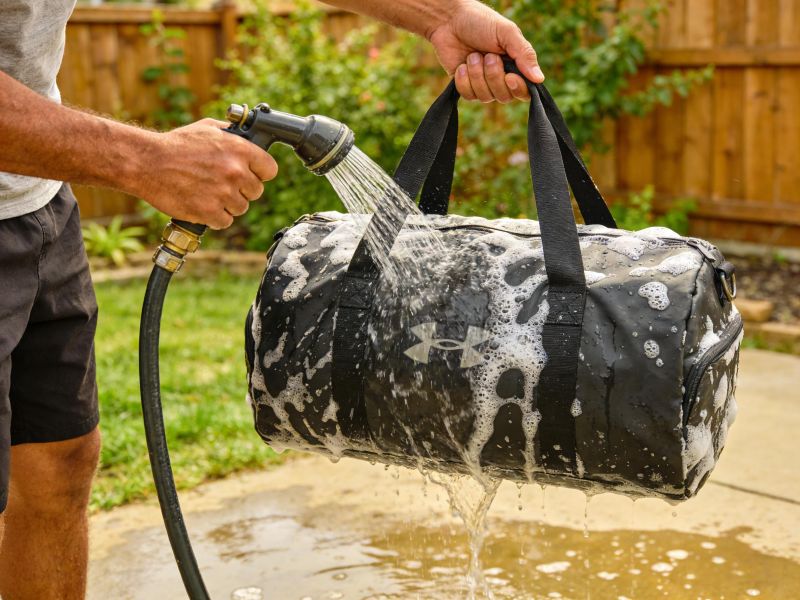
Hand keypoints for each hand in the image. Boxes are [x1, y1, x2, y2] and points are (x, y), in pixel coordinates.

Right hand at [134, 119, 277, 229]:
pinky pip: (225, 221)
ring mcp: (224, 194)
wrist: (147, 162)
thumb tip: (249, 137)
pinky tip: (203, 204)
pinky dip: (215, 217)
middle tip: (222, 183)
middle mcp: (235, 172)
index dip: (260, 172)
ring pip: (241, 207)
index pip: (270, 170)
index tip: (251, 174)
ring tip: (209, 192)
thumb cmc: (176, 144)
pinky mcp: (210, 212)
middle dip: (242, 189)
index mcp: (240, 150)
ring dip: (228, 203)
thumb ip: (233, 135)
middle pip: (256, 191)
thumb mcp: (208, 128)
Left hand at [427, 0, 542, 102]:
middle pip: (504, 97)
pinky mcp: (466, 87)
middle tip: (487, 55)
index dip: (518, 89)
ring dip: (477, 74)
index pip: (524, 91)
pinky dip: (464, 80)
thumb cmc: (481, 23)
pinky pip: (468, 95)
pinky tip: (462, 65)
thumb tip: (539, 79)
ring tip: (472, 56)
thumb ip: (524, 54)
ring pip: (485, 97)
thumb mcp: (507, 33)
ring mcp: (483, 85)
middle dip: (493, 76)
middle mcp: (501, 79)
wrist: (450, 21)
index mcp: (516, 66)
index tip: (509, 76)